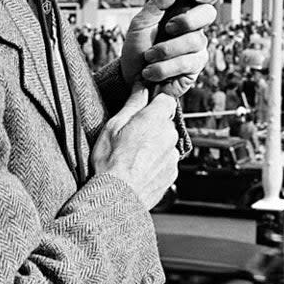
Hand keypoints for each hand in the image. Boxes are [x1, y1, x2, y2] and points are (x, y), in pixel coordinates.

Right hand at [92, 83, 180, 208]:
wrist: (116, 198)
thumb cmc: (109, 162)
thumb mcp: (114, 126)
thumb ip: (133, 103)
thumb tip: (142, 85)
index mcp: (156, 119)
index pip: (166, 98)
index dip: (155, 101)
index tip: (145, 108)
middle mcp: (170, 134)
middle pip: (166, 121)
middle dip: (152, 125)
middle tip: (131, 137)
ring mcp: (173, 155)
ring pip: (166, 141)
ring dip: (155, 144)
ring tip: (133, 157)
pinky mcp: (173, 173)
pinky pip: (167, 160)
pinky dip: (156, 162)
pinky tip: (139, 169)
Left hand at [119, 0, 217, 96]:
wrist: (129, 78)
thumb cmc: (137, 48)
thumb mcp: (141, 23)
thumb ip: (158, 3)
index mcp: (184, 13)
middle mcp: (195, 29)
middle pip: (209, 14)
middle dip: (187, 20)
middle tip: (167, 28)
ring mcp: (197, 49)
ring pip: (194, 41)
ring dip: (165, 50)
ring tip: (149, 57)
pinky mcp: (195, 69)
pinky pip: (187, 63)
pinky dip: (165, 67)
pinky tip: (153, 71)